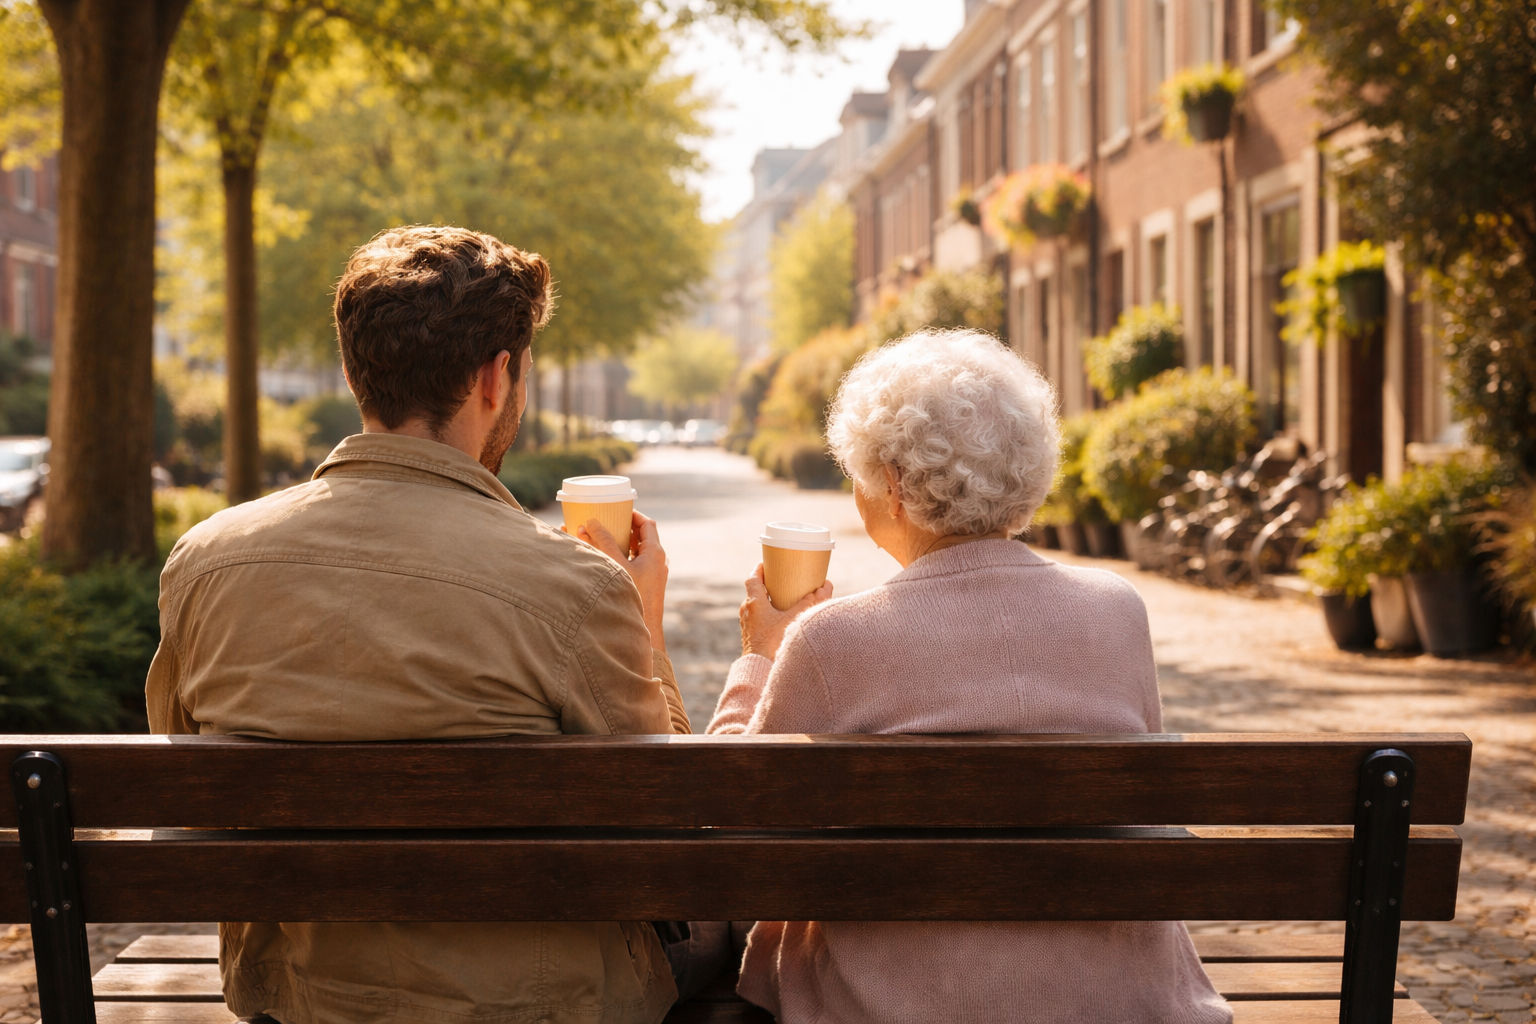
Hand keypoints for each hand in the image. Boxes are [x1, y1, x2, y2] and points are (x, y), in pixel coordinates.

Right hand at [579, 511, 667, 647]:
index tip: (615, 510)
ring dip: (618, 544)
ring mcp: (652, 575)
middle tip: (603, 522)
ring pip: (635, 552)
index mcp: (655, 553)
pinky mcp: (645, 587)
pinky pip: (633, 566)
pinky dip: (619, 559)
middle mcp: (657, 562)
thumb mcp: (616, 566)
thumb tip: (588, 523)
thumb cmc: (633, 597)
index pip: (646, 524)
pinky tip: (604, 561)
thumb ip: (602, 543)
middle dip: (621, 528)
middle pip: (640, 537)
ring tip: (599, 538)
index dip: (632, 514)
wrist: (644, 633)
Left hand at [739, 563, 831, 659]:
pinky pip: (758, 619)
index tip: (769, 563)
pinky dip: (768, 614)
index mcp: (753, 603)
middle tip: (781, 579)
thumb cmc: (774, 644)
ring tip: (783, 598)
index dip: (760, 569)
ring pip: (756, 607)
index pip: (753, 578)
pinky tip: (780, 619)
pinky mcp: (751, 637)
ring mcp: (747, 626)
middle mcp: (747, 612)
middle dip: (767, 584)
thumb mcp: (795, 620)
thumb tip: (826, 587)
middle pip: (755, 592)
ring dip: (768, 600)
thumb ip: (811, 603)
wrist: (760, 670)